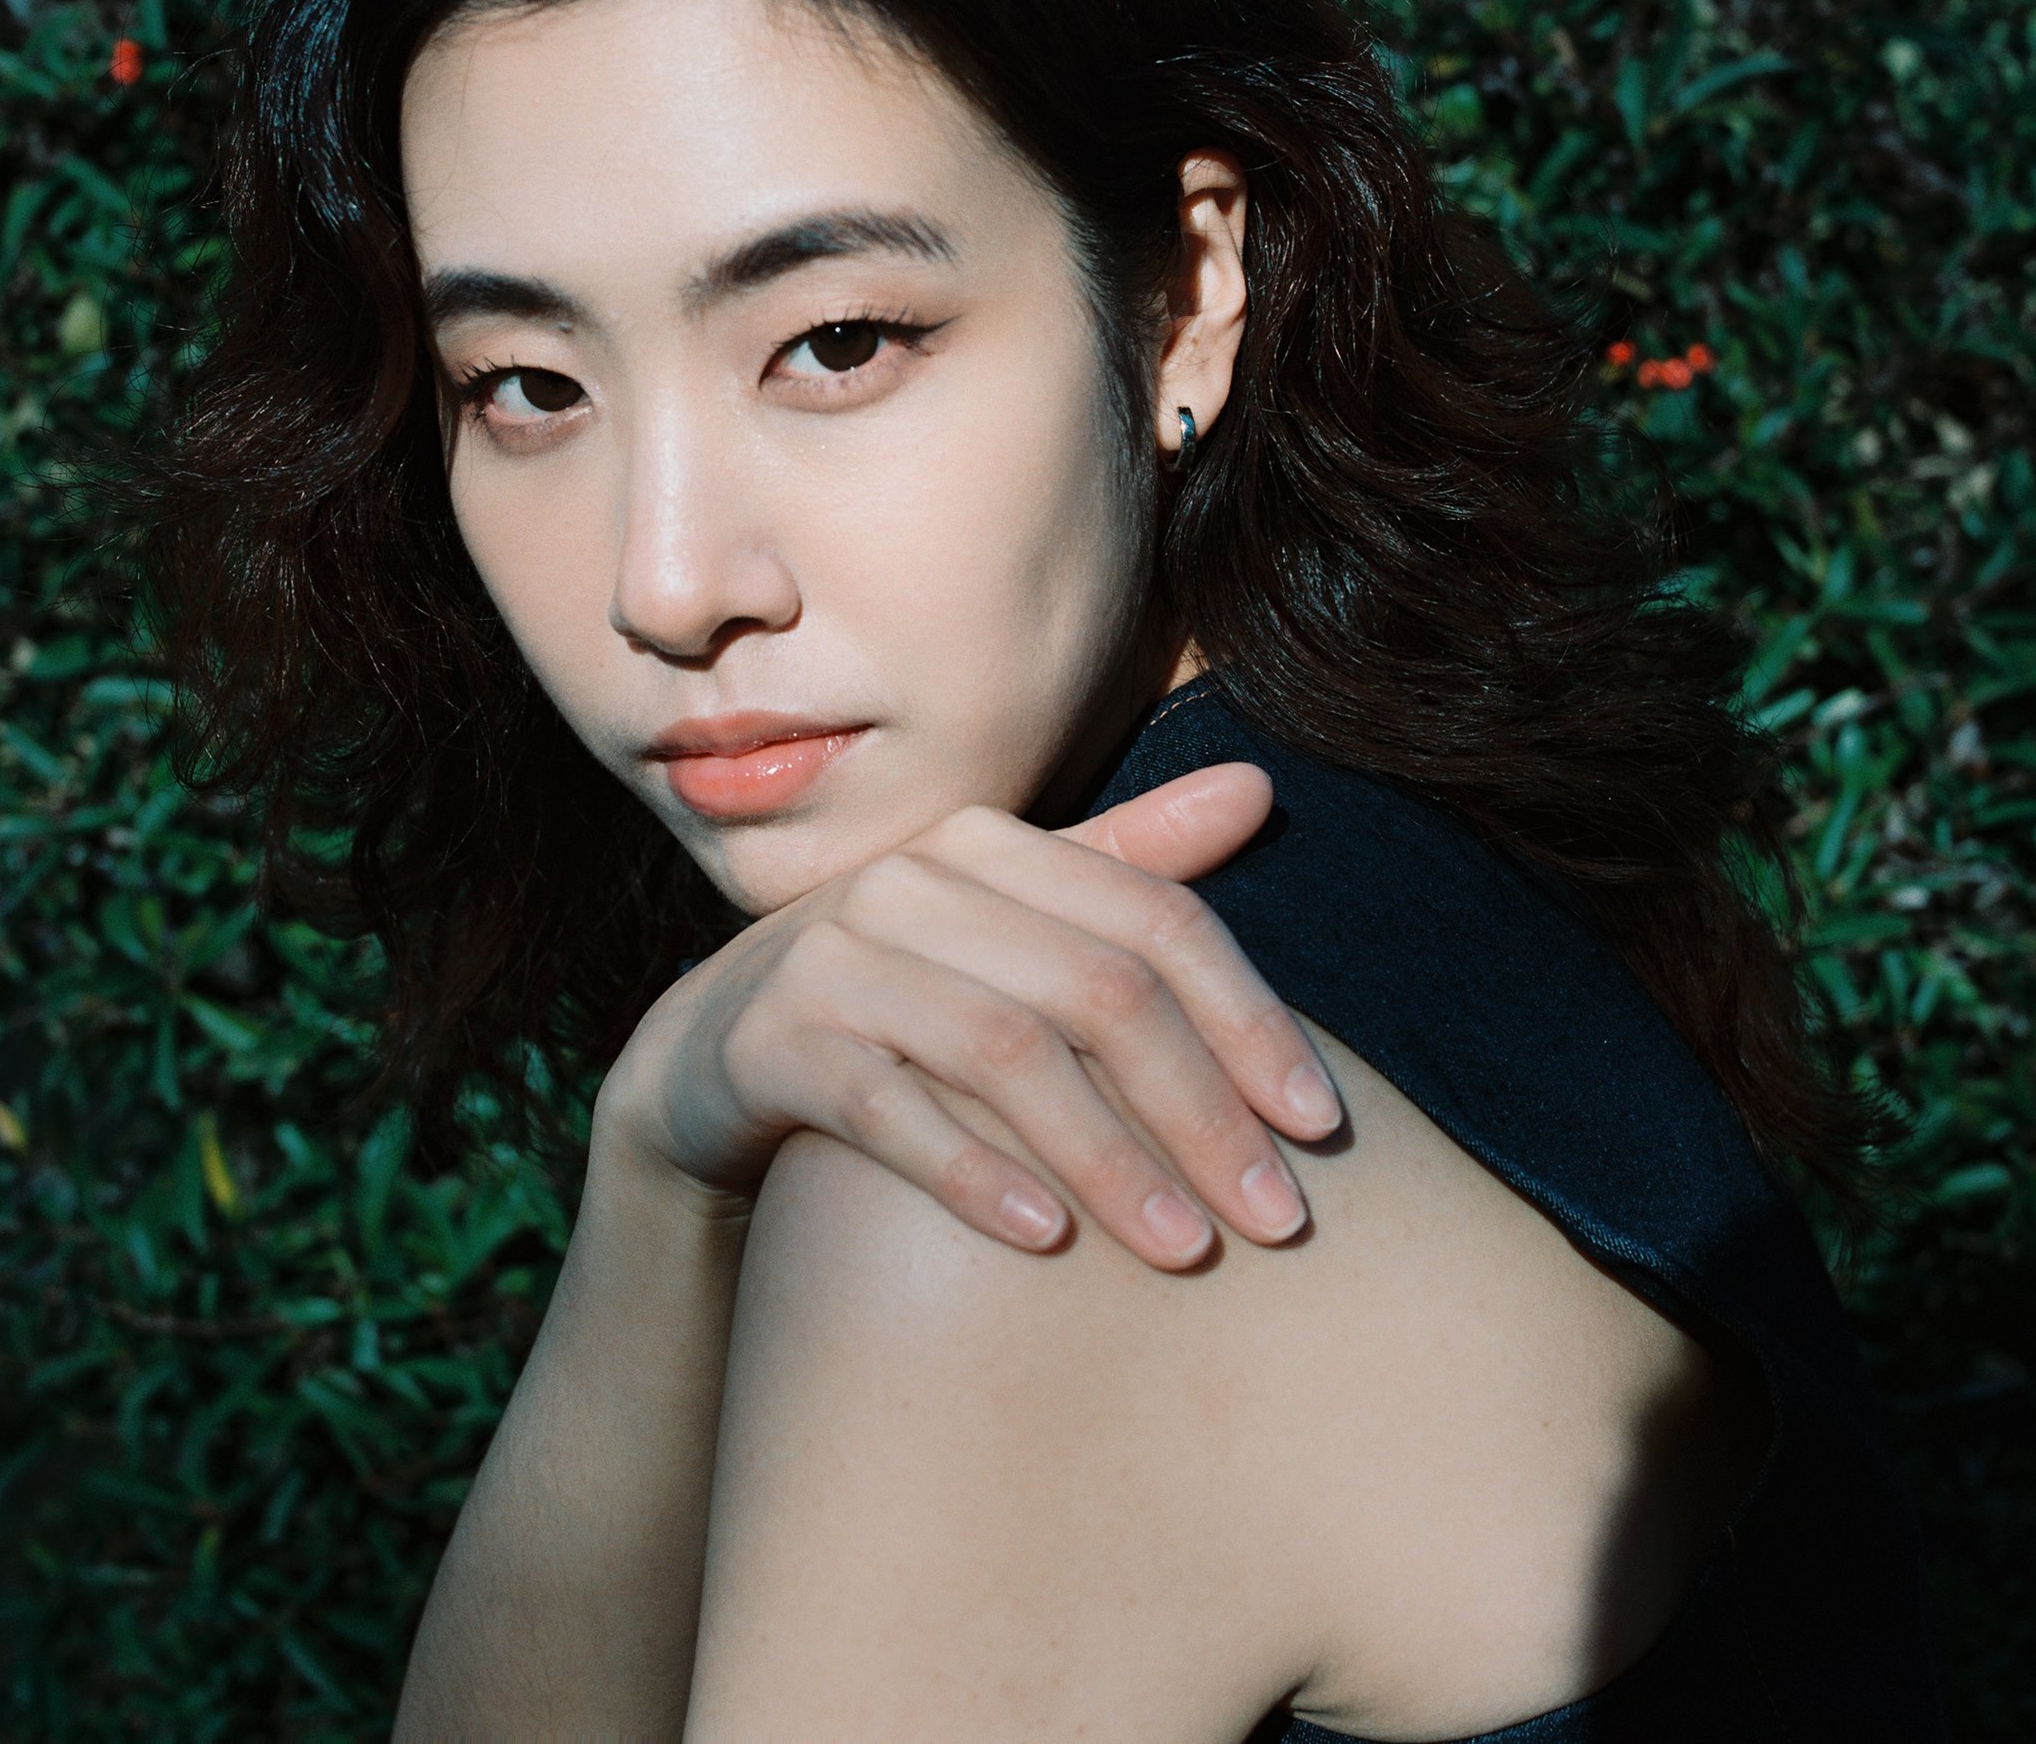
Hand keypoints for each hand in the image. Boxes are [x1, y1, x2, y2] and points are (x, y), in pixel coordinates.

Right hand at [595, 766, 1345, 1270]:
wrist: (710, 1065)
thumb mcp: (1011, 928)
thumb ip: (1130, 865)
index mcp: (991, 844)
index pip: (1157, 919)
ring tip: (1185, 1249)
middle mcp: (914, 880)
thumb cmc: (898, 999)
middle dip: (1202, 1109)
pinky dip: (973, 1171)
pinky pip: (888, 1108)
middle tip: (1280, 1219)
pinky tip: (1046, 1241)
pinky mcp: (773, 1041)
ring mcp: (835, 956)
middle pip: (1098, 988)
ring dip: (1109, 1158)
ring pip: (1005, 1048)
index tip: (1325, 1126)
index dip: (1251, 1018)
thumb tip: (1261, 787)